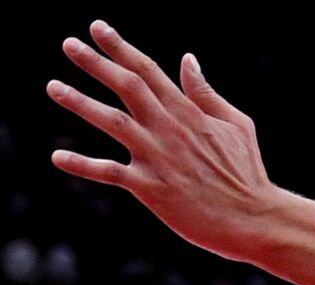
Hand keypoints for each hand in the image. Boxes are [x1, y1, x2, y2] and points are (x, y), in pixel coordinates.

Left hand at [47, 20, 282, 261]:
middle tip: (69, 44)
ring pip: (112, 121)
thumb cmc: (248, 173)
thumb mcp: (237, 124)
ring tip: (53, 86)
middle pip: (127, 86)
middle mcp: (170, 130)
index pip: (148, 71)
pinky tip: (57, 156)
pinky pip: (109, 172)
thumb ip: (207, 94)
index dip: (120, 47)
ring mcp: (158, 157)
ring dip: (80, 102)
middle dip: (95, 63)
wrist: (254, 218)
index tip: (97, 28)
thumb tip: (187, 60)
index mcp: (189, 113)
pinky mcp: (151, 188)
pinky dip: (82, 164)